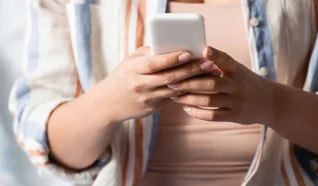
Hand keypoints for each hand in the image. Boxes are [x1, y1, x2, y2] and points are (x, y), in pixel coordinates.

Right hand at [88, 46, 214, 123]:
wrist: (108, 104)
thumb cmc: (123, 77)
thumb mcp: (130, 62)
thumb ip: (149, 53)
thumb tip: (173, 45)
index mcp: (133, 69)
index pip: (154, 63)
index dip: (172, 59)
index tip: (188, 53)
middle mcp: (140, 85)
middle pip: (169, 78)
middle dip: (191, 70)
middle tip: (208, 63)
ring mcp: (147, 99)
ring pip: (174, 91)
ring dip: (194, 82)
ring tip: (209, 74)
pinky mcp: (152, 109)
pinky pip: (172, 99)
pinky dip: (186, 92)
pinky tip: (199, 86)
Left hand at [167, 46, 275, 124]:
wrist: (269, 102)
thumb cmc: (245, 82)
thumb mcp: (237, 70)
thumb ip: (220, 64)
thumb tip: (192, 55)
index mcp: (237, 70)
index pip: (226, 61)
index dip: (216, 55)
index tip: (204, 50)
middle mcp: (238, 85)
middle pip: (211, 84)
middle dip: (189, 83)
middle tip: (172, 81)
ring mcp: (237, 102)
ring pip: (209, 101)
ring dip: (189, 99)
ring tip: (175, 96)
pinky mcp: (235, 116)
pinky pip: (213, 116)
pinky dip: (197, 112)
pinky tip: (186, 108)